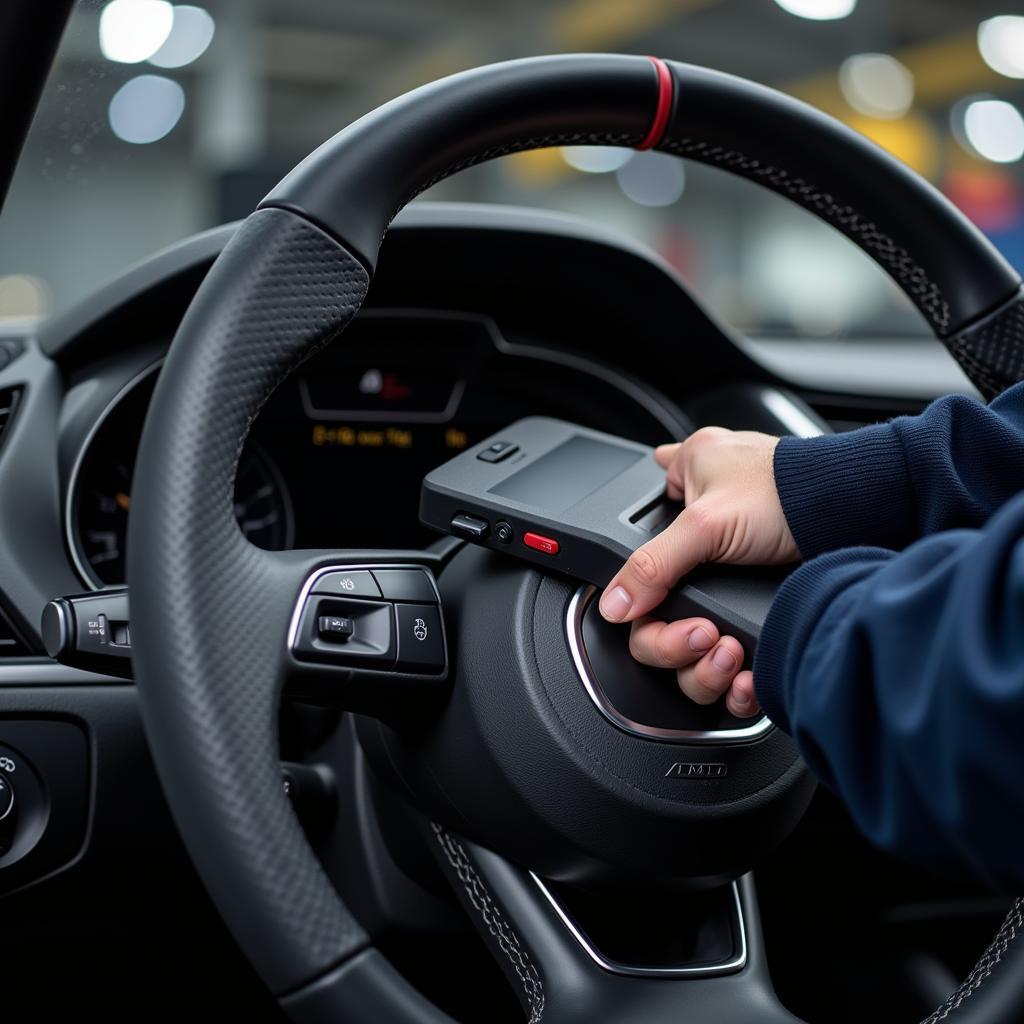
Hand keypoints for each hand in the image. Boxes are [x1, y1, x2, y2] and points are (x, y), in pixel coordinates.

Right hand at [599, 427, 798, 715]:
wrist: (858, 511)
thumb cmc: (792, 491)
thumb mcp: (707, 523)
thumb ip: (652, 563)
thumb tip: (614, 602)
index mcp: (685, 483)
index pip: (635, 551)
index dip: (638, 593)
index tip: (651, 615)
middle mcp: (704, 531)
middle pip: (662, 614)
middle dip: (678, 640)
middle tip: (701, 638)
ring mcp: (732, 574)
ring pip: (696, 645)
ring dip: (706, 664)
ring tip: (727, 653)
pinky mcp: (761, 603)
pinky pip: (734, 654)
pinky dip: (738, 674)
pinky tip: (745, 674)